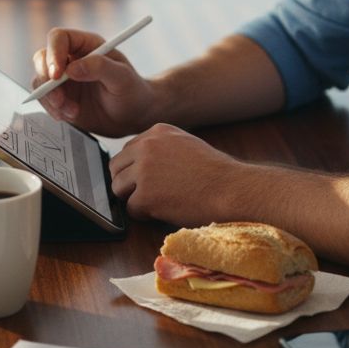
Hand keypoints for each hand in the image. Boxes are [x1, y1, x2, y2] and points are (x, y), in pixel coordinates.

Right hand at [32, 27, 158, 136]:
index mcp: (87, 45)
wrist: (133, 116)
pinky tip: (71, 115)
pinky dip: (53, 109)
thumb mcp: (123, 78)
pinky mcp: (60, 97)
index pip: (59, 38)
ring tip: (73, 111)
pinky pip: (44, 100)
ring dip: (51, 98)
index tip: (57, 75)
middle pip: (42, 58)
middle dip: (45, 79)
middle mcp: (71, 58)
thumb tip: (71, 68)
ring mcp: (63, 79)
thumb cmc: (133, 91)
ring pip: (40, 81)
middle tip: (59, 99)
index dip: (53, 53)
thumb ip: (100, 68)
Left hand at [108, 123, 242, 224]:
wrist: (232, 189)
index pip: (127, 151)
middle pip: (116, 168)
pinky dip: (144, 214)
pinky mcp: (146, 195)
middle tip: (147, 195)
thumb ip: (160, 147)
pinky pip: (131, 209)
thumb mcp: (186, 144)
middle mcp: (147, 147)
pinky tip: (164, 211)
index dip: (134, 169)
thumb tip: (135, 163)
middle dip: (127, 184)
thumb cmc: (215, 172)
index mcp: (156, 132)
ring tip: (157, 203)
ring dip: (133, 199)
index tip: (148, 180)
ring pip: (118, 188)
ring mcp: (144, 170)